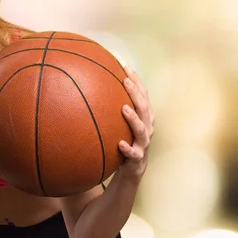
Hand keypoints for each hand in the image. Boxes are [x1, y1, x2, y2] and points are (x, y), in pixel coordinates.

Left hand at [118, 65, 154, 182]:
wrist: (131, 171)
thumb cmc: (124, 141)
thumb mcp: (120, 124)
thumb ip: (112, 108)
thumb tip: (91, 87)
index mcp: (144, 118)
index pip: (144, 95)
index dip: (137, 81)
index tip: (126, 67)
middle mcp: (147, 128)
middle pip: (144, 107)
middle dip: (136, 93)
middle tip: (125, 81)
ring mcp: (143, 144)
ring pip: (142, 129)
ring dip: (133, 118)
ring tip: (124, 108)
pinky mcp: (137, 159)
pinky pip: (133, 153)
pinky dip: (127, 148)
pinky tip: (119, 144)